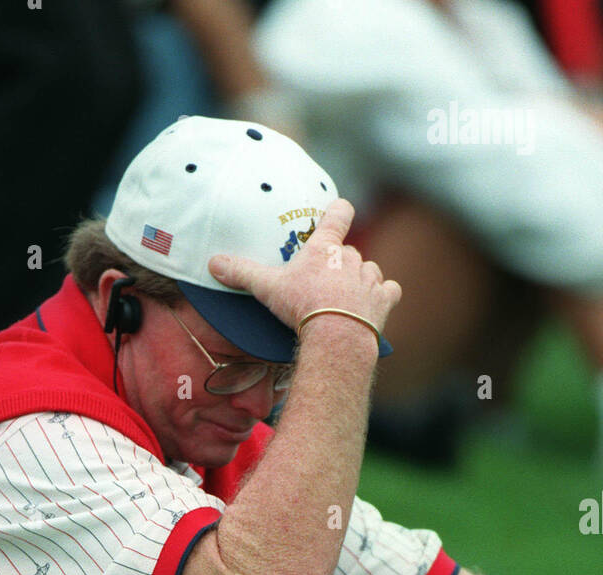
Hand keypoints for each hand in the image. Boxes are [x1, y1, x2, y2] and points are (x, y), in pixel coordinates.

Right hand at [207, 198, 400, 337]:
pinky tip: (373, 306)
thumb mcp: (267, 289)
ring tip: (346, 297)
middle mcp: (351, 257)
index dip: (339, 211)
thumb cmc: (302, 306)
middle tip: (324, 283)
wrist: (336, 335)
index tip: (338, 210)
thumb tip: (212, 263)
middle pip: (349, 251)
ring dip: (361, 279)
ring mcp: (370, 278)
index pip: (339, 213)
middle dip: (339, 264)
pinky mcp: (383, 300)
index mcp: (326, 248)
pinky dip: (383, 296)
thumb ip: (242, 273)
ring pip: (370, 270)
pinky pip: (389, 290)